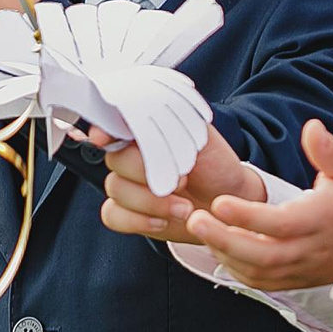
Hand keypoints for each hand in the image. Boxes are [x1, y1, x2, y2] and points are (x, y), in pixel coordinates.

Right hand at [95, 130, 258, 241]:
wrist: (229, 200)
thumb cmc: (215, 164)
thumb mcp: (202, 135)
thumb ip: (173, 121)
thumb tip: (149, 111)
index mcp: (145, 130)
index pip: (113, 122)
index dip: (103, 129)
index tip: (103, 138)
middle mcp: (132, 156)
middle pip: (115, 160)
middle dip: (146, 172)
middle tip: (181, 180)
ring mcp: (129, 185)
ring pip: (115, 189)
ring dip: (150, 201)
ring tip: (184, 207)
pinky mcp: (130, 214)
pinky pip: (113, 215)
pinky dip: (138, 221)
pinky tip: (163, 220)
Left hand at [180, 118, 332, 291]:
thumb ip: (330, 151)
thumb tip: (311, 128)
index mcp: (323, 220)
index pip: (280, 224)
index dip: (248, 216)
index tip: (220, 201)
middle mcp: (312, 249)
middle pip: (262, 255)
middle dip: (223, 240)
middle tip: (194, 219)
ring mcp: (305, 268)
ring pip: (259, 273)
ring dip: (225, 255)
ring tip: (201, 231)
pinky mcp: (300, 280)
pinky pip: (264, 283)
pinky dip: (238, 271)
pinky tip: (220, 250)